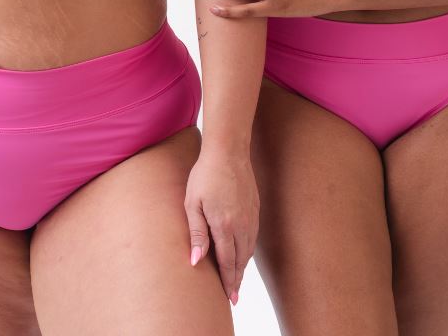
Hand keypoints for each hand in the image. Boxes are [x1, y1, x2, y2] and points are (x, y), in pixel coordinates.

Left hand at [184, 147, 258, 305]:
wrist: (228, 150)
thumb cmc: (205, 174)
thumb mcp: (192, 203)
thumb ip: (196, 233)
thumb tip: (195, 261)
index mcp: (224, 226)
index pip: (227, 262)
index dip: (228, 281)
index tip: (228, 297)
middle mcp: (241, 225)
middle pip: (240, 259)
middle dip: (237, 279)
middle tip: (234, 296)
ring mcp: (250, 216)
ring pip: (248, 249)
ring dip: (243, 265)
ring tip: (237, 278)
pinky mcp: (255, 208)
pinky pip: (253, 236)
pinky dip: (248, 249)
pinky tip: (243, 251)